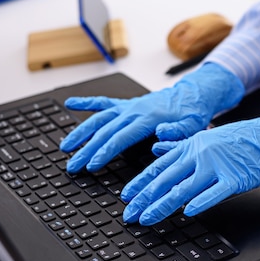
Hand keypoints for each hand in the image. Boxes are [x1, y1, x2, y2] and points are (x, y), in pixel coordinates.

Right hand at [60, 63, 243, 172]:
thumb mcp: (193, 126)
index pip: (121, 138)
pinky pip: (104, 102)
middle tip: (73, 166)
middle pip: (105, 131)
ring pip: (99, 118)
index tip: (92, 164)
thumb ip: (178, 132)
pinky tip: (70, 103)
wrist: (193, 94)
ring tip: (65, 146)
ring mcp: (129, 106)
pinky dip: (86, 103)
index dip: (105, 152)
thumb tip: (161, 134)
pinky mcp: (127, 104)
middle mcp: (134, 110)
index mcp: (149, 118)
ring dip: (81, 132)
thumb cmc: (193, 113)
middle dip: (86, 149)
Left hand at [121, 109, 259, 224]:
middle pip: (165, 179)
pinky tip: (188, 212)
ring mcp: (217, 166)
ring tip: (147, 219)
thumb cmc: (241, 139)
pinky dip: (200, 202)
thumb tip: (155, 149)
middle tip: (130, 214)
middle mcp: (200, 155)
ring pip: (183, 188)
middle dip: (144, 198)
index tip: (126, 197)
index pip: (159, 166)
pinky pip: (214, 192)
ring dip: (162, 205)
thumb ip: (179, 145)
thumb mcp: (205, 138)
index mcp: (191, 146)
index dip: (140, 182)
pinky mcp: (235, 178)